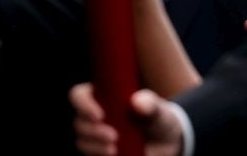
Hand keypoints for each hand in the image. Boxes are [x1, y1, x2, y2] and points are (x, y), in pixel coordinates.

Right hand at [68, 84, 184, 155]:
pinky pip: (90, 154)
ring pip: (82, 140)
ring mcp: (96, 136)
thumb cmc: (159, 119)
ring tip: (113, 149)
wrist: (167, 144)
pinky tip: (113, 155)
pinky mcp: (100, 151)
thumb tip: (136, 103)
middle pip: (79, 121)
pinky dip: (97, 154)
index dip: (83, 105)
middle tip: (113, 136)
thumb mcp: (158, 109)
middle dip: (92, 130)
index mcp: (100, 97)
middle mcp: (93, 116)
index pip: (78, 96)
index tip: (99, 115)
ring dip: (94, 145)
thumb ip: (150, 102)